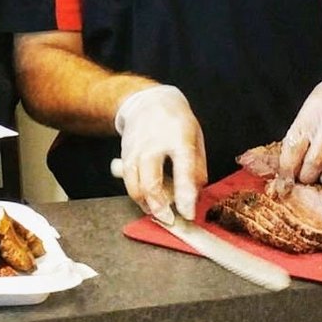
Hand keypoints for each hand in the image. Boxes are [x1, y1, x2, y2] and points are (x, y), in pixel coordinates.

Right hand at [114, 85, 206, 222]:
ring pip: (134, 186)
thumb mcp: (196, 137)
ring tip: (158, 214)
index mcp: (179, 138)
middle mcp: (153, 144)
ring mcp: (135, 150)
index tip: (188, 214)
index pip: (183, 170)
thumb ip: (197, 167)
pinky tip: (147, 202)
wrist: (147, 101)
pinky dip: (137, 196)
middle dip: (159, 207)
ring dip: (146, 205)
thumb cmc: (176, 120)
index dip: (185, 195)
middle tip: (170, 220)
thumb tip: (195, 195)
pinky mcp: (124, 155)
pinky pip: (128, 182)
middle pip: (150, 182)